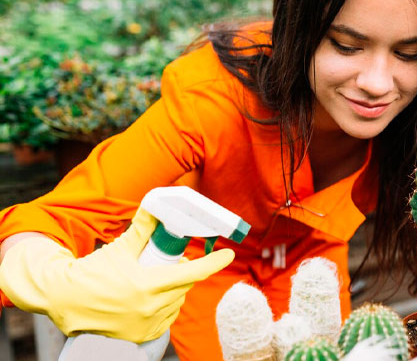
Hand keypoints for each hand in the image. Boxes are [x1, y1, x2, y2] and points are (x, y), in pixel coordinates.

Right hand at [0, 209, 233, 342]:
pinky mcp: (142, 336)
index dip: (213, 262)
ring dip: (173, 289)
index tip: (228, 253)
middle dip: (183, 271)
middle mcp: (150, 308)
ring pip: (176, 301)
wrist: (65, 300)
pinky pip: (166, 317)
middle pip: (184, 285)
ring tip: (154, 279)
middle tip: (172, 261)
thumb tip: (156, 205)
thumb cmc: (92, 272)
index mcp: (148, 285)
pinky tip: (149, 298)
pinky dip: (164, 306)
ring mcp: (147, 325)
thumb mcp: (121, 248)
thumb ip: (143, 227)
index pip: (193, 273)